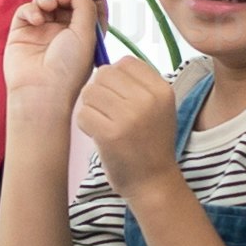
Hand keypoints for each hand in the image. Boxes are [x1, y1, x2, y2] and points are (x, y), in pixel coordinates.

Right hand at [5, 0, 101, 124]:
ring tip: (50, 5)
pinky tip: (37, 21)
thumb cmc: (69, 69)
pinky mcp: (23, 31)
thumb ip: (86, 6)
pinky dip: (32, 9)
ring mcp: (43, 29)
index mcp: (85, 32)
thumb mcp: (87, 34)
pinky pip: (27, 9)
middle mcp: (64, 29)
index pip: (90, 3)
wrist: (41, 91)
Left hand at [73, 55, 182, 183]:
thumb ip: (136, 85)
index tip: (119, 96)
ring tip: (104, 123)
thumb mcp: (158, 108)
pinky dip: (86, 125)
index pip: (126, 62)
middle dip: (100, 91)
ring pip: (90, 92)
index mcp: (162, 90)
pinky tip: (99, 135)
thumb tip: (102, 65)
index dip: (115, 77)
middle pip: (104, 74)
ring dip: (91, 108)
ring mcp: (129, 116)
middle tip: (108, 113)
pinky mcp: (110, 134)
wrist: (153, 183)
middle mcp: (148, 100)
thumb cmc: (150, 144)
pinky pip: (83, 114)